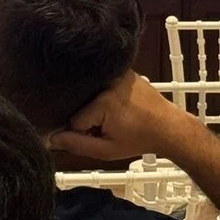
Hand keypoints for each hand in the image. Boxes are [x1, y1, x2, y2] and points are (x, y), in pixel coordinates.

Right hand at [50, 71, 180, 160]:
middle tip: (106, 126)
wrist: (167, 126)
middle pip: (81, 102)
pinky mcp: (122, 69)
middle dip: (88, 116)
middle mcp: (107, 82)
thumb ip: (78, 145)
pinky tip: (114, 101)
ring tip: (112, 114)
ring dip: (94, 102)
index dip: (84, 132)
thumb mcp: (107, 150)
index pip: (75, 119)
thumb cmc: (139, 139)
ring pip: (90, 90)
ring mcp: (116, 73)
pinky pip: (101, 79)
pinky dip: (102, 89)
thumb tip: (52, 138)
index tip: (99, 135)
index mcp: (103, 102)